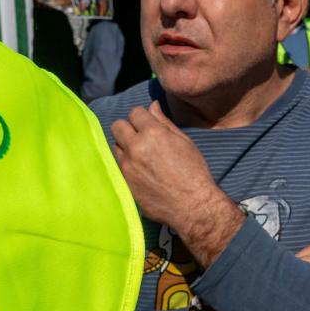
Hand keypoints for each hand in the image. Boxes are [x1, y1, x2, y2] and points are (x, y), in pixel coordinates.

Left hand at [112, 102, 244, 265]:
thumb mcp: (184, 142)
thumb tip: (152, 105)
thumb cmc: (194, 172)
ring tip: (141, 156)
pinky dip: (125, 164)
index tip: (147, 124)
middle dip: (128, 128)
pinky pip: (117, 165)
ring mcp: (127, 167)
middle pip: (118, 126)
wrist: (192, 205)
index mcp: (153, 134)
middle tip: (140, 137)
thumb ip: (164, 122)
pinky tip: (139, 170)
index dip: (142, 117)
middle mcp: (136, 148)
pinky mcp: (124, 182)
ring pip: (115, 146)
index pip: (134, 112)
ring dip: (125, 147)